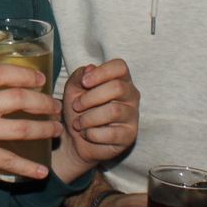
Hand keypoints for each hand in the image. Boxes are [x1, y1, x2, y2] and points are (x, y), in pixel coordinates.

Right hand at [0, 63, 59, 180]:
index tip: (40, 79)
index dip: (26, 74)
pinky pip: (10, 161)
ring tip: (56, 130)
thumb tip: (5, 82)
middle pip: (19, 99)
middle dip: (44, 103)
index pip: (2, 73)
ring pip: (22, 129)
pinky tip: (43, 171)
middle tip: (55, 107)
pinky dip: (29, 168)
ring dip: (45, 130)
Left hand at [54, 60, 138, 182]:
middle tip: (76, 106)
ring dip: (89, 118)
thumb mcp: (73, 89)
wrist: (74, 139)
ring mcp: (132, 116)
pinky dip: (92, 134)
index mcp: (120, 79)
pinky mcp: (129, 136)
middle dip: (90, 98)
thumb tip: (90, 68)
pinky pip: (112, 133)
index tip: (84, 82)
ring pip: (114, 111)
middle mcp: (131, 95)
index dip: (102, 72)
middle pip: (117, 88)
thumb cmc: (78, 110)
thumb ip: (79, 76)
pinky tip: (86, 133)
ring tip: (78, 123)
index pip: (120, 67)